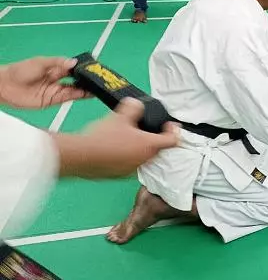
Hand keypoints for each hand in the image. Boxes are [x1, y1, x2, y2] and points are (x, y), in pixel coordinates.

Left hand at [0, 57, 90, 108]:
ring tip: (98, 87)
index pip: (73, 68)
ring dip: (86, 88)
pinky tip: (88, 94)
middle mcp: (58, 79)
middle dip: (88, 79)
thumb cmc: (20, 71)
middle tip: (101, 79)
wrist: (6, 86)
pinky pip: (69, 97)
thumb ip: (57, 62)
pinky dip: (80, 96)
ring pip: (76, 89)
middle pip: (77, 79)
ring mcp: (56, 90)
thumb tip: (74, 62)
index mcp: (55, 68)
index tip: (95, 68)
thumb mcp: (40, 62)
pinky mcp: (53, 100)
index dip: (83, 68)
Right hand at [55, 98, 179, 178]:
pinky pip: (128, 164)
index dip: (174, 130)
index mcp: (149, 145)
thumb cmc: (102, 138)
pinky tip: (116, 149)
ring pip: (142, 157)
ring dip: (139, 149)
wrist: (80, 155)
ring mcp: (131, 169)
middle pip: (158, 150)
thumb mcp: (120, 116)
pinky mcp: (118, 174)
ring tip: (129, 138)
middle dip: (155, 139)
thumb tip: (136, 104)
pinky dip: (126, 156)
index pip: (172, 140)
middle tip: (147, 130)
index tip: (170, 126)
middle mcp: (143, 160)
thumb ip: (134, 108)